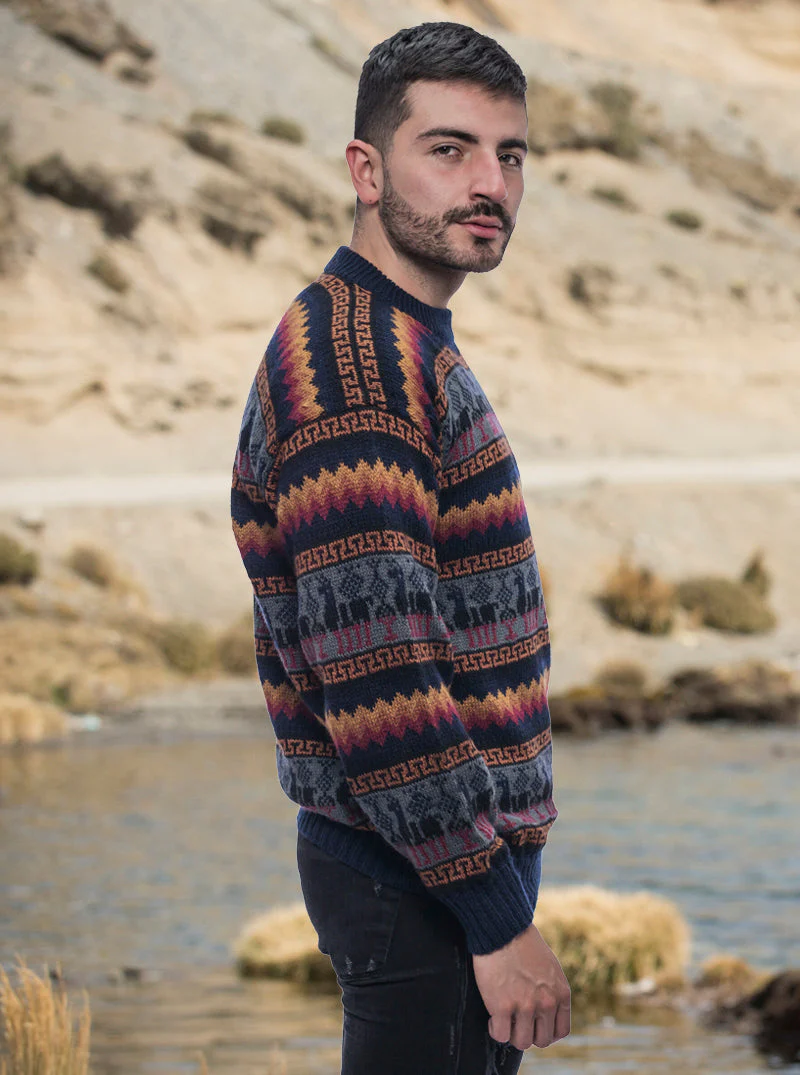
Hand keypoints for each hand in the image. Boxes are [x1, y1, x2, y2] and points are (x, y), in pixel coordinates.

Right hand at [472, 922, 570, 1050]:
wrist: (502, 929)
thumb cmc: (523, 944)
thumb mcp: (550, 967)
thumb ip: (551, 991)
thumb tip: (546, 1012)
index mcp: (561, 993)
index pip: (561, 1031)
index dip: (546, 1033)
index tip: (534, 1026)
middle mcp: (546, 1003)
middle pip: (540, 1040)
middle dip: (528, 1033)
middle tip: (516, 1020)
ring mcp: (524, 1006)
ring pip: (521, 1042)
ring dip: (511, 1033)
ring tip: (503, 1019)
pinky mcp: (502, 1006)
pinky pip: (500, 1035)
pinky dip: (495, 1030)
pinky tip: (492, 1017)